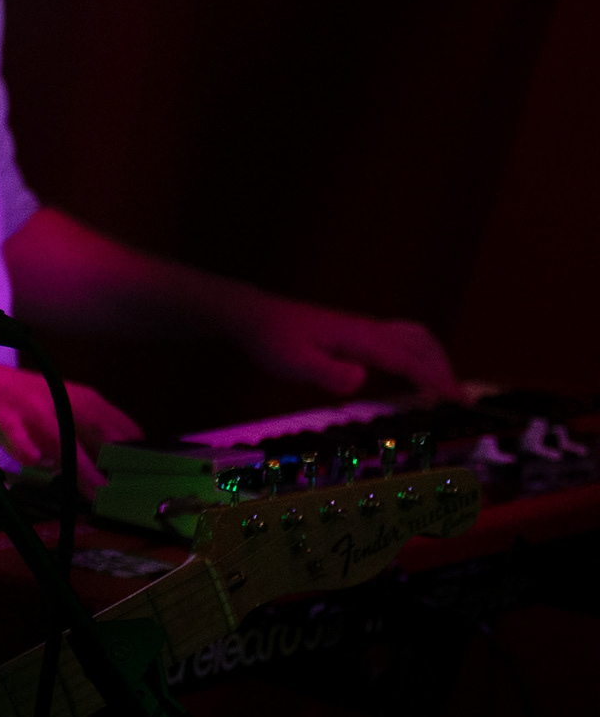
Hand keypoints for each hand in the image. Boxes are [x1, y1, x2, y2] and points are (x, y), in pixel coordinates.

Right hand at [0, 356, 135, 485]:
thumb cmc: (20, 398)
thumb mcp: (57, 407)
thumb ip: (81, 430)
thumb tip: (108, 459)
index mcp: (76, 396)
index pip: (112, 417)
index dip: (129, 440)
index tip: (143, 465)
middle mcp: (58, 399)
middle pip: (93, 425)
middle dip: (111, 452)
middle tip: (125, 480)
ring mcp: (31, 407)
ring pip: (59, 435)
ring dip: (79, 463)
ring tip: (94, 487)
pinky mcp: (4, 413)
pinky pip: (17, 432)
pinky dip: (26, 446)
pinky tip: (34, 459)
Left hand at [236, 298, 457, 403]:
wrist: (257, 317)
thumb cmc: (273, 341)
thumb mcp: (293, 363)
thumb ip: (326, 372)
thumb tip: (361, 380)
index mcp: (360, 339)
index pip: (408, 360)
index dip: (435, 380)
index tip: (458, 398)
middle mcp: (370, 330)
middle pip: (421, 345)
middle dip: (444, 370)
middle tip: (459, 399)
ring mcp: (366, 329)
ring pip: (416, 337)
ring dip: (436, 359)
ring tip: (444, 387)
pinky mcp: (360, 333)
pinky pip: (403, 339)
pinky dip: (421, 354)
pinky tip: (415, 371)